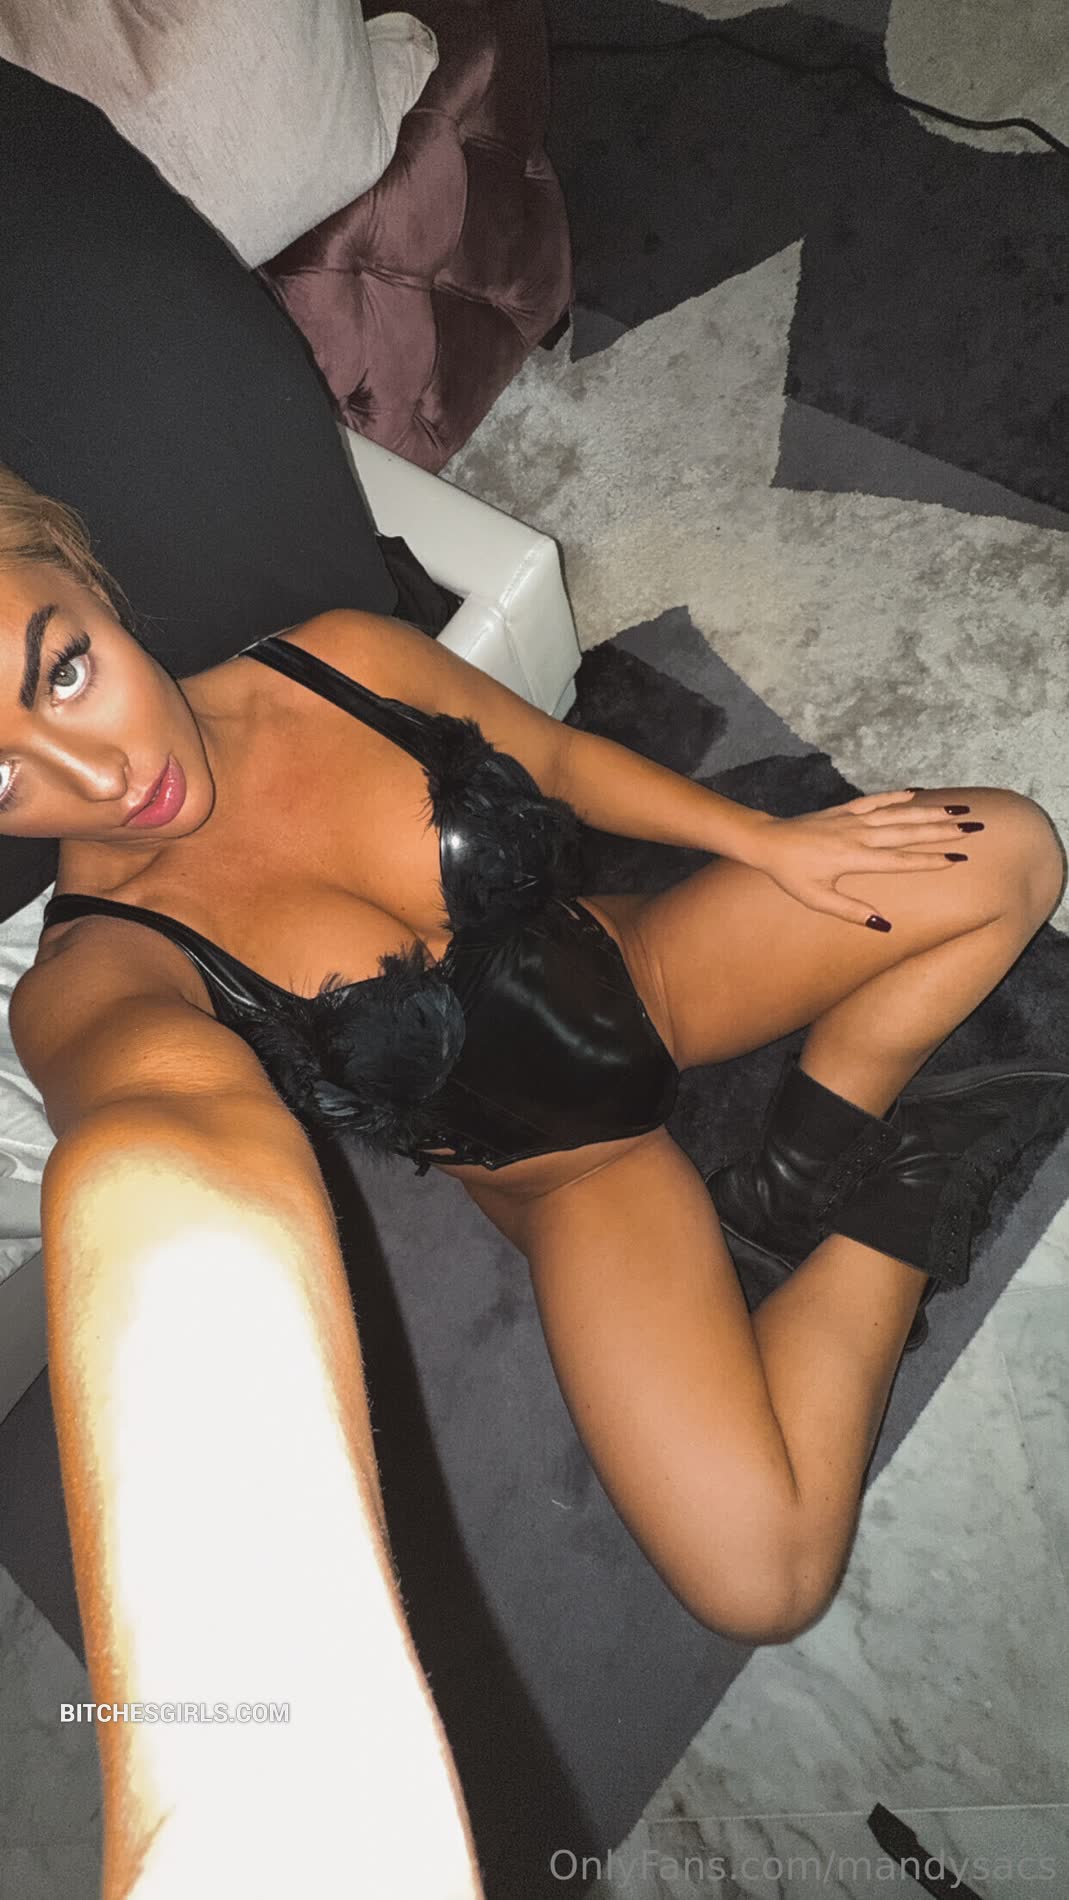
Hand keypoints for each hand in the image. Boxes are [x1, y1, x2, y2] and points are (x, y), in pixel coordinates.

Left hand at [747, 789, 976, 928]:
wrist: (768, 842)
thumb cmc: (791, 875)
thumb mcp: (817, 900)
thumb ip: (851, 911)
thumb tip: (884, 925)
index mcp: (854, 859)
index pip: (901, 861)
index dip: (930, 861)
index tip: (957, 860)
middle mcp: (858, 835)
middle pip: (908, 833)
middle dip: (941, 831)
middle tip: (972, 830)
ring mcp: (852, 820)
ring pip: (897, 814)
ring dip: (928, 812)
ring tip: (956, 810)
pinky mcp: (844, 810)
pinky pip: (875, 801)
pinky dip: (896, 796)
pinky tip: (916, 793)